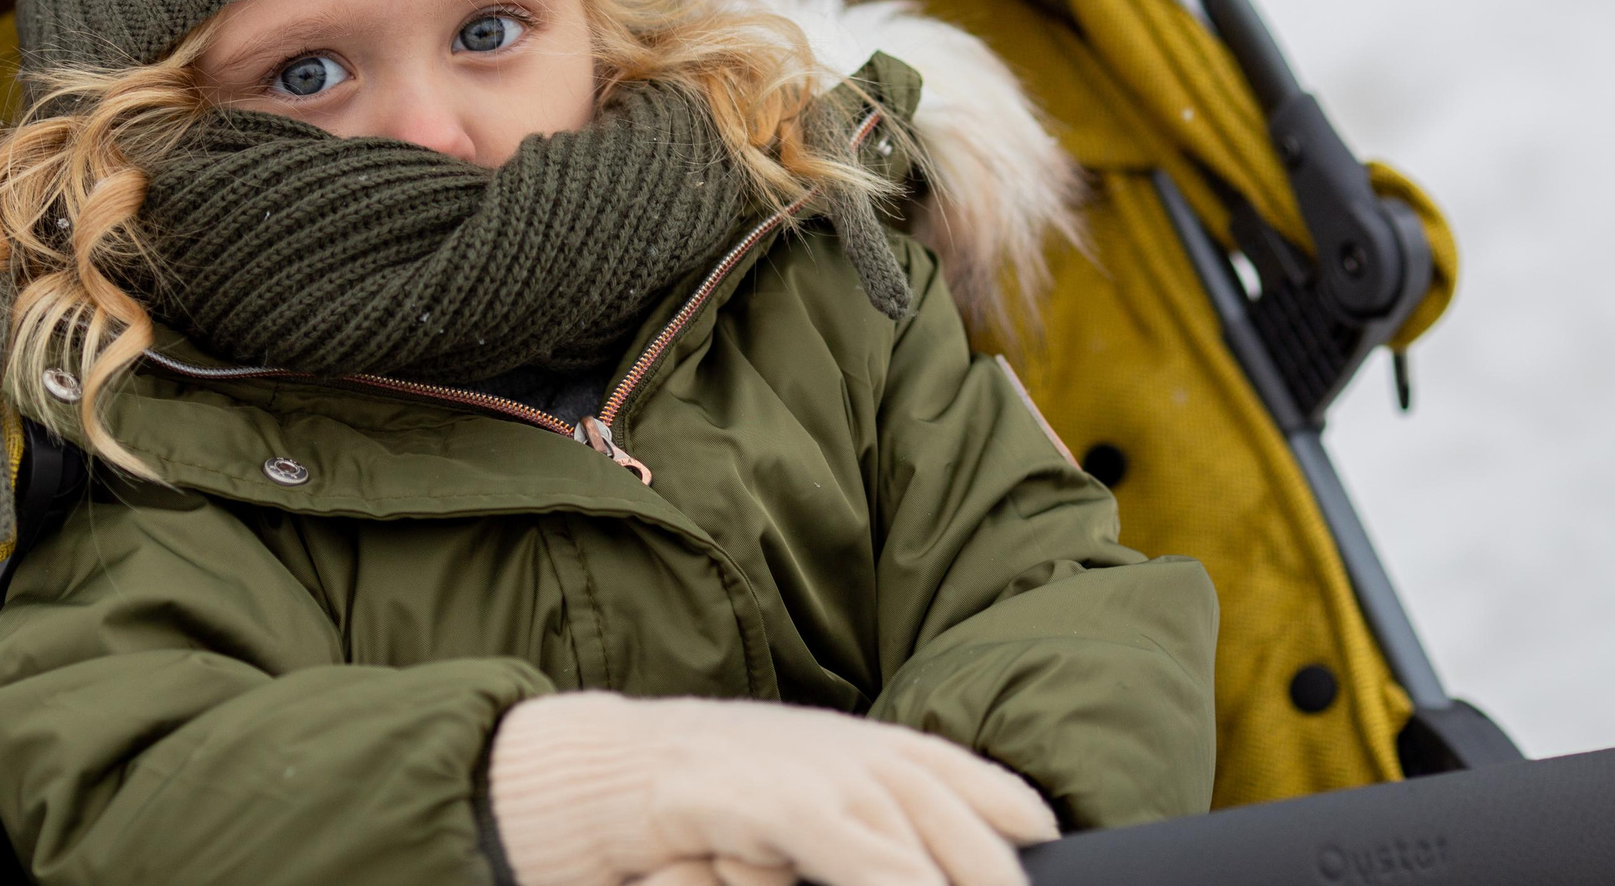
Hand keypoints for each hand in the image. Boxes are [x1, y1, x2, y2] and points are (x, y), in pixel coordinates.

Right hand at [488, 693, 1058, 885]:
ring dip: (954, 874)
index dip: (995, 799)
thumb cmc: (671, 808)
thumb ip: (830, 830)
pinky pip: (836, 840)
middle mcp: (821, 744)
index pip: (935, 766)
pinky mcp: (741, 795)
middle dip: (991, 858)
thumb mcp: (767, 812)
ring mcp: (783, 764)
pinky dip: (883, 875)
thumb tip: (897, 862)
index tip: (1044, 833)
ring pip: (901, 821)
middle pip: (937, 798)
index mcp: (832, 743)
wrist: (570, 777)